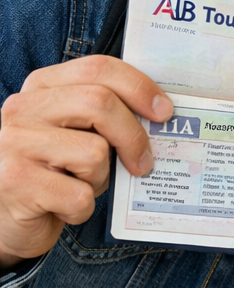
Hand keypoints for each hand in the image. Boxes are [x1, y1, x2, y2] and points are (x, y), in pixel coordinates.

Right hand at [0, 56, 171, 266]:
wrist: (4, 219)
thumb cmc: (52, 173)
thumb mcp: (75, 134)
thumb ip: (104, 116)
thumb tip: (161, 115)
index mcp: (41, 88)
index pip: (97, 69)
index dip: (139, 87)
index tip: (164, 113)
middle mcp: (22, 109)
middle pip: (100, 103)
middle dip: (133, 136)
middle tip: (143, 163)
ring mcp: (14, 144)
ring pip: (94, 152)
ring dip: (100, 179)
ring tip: (80, 186)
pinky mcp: (16, 182)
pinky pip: (79, 195)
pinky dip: (82, 209)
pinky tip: (63, 208)